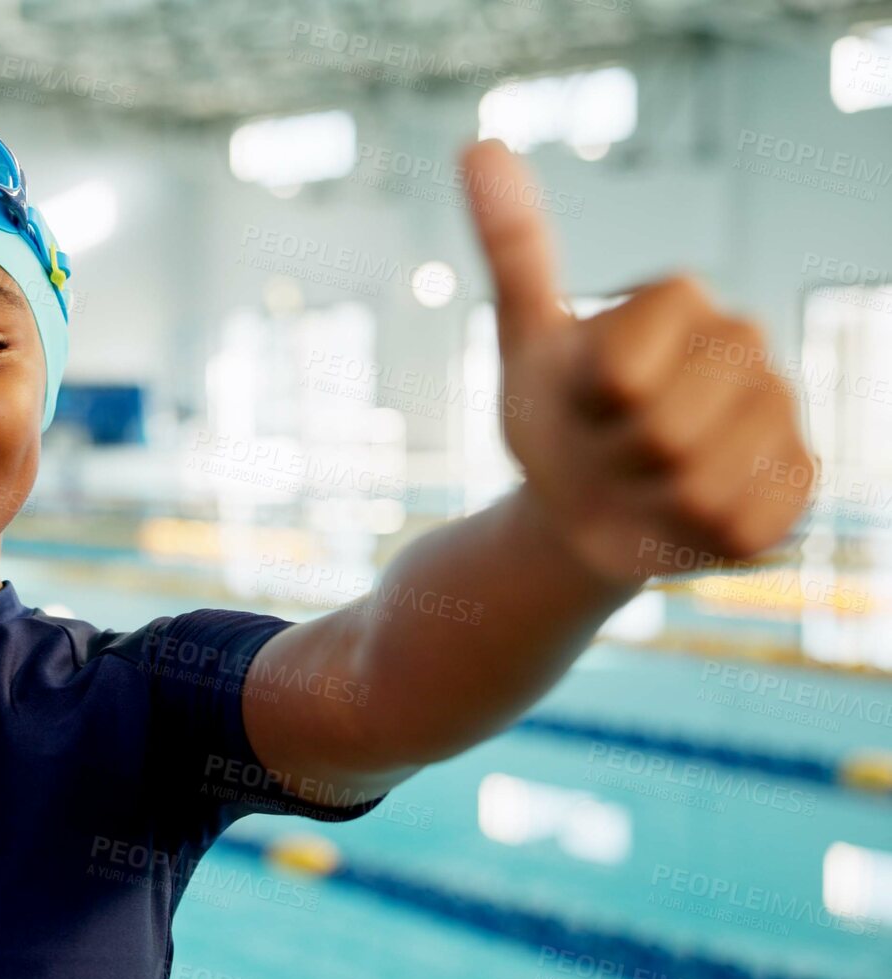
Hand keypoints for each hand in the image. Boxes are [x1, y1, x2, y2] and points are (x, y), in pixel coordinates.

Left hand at [461, 140, 815, 583]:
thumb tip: (478, 143)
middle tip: (612, 444)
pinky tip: (685, 513)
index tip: (585, 396)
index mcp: (684, 298)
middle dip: (616, 454)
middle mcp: (748, 342)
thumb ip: (512, 246)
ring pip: (700, 483)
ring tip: (646, 478)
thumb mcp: (522, 340)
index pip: (622, 369)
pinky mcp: (800, 483)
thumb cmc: (552, 415)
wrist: (583, 504)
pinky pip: (738, 525)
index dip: (588, 401)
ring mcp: (783, 412)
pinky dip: (692, 536)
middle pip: (662, 429)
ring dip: (651, 499)